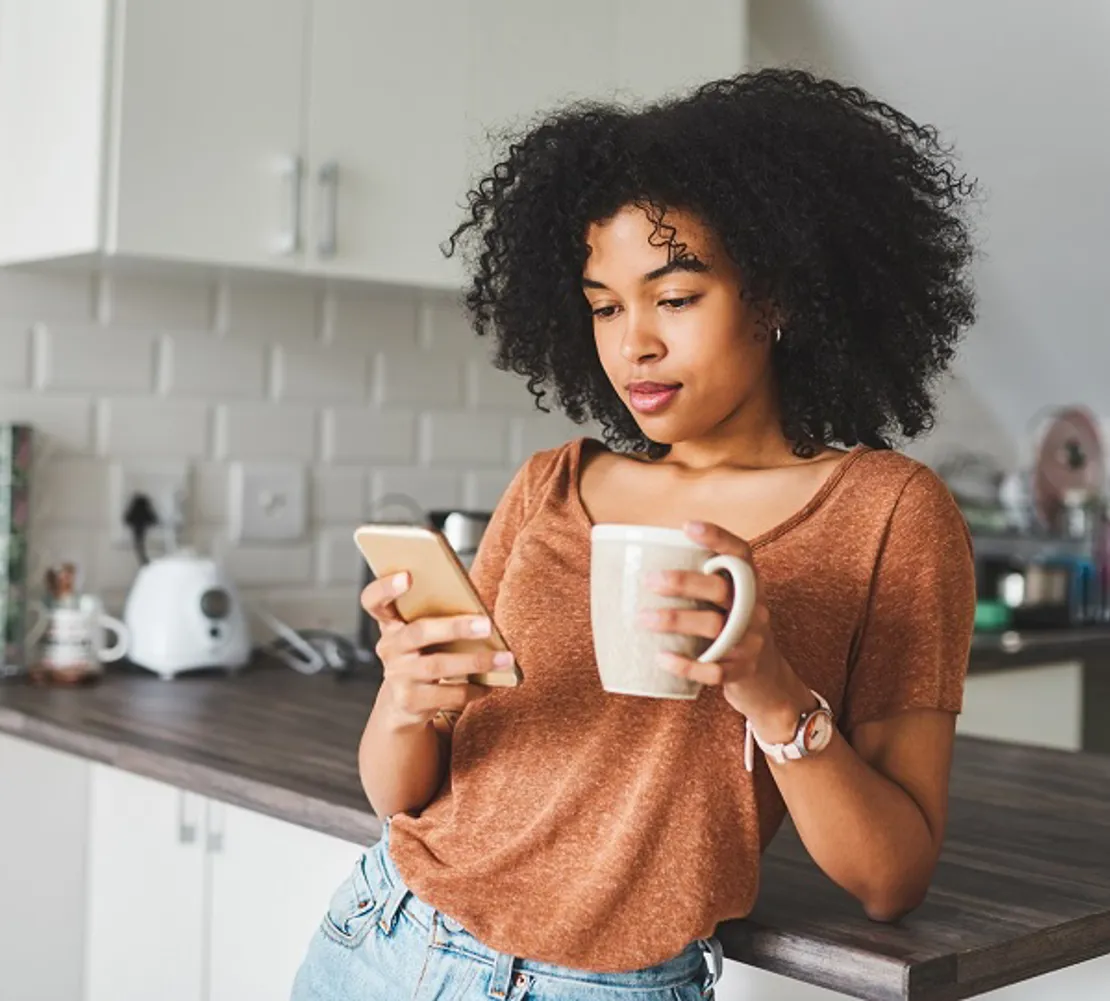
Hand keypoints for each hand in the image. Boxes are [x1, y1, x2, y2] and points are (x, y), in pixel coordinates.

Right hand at [361, 573, 509, 729]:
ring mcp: (397, 675)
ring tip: (505, 658)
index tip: (408, 576)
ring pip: (438, 666)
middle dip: (455, 627)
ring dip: (476, 661)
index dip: (386, 587)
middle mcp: (389, 648)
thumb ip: (438, 619)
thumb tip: (482, 614)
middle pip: (419, 632)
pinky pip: (447, 694)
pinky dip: (472, 689)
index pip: (373, 601)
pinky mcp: (409, 701)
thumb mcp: (422, 636)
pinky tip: (489, 684)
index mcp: (391, 624)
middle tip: (487, 625)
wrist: (403, 704)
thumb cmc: (422, 656)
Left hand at [638, 521, 814, 740]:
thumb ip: (701, 586)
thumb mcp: (729, 605)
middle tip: (648, 580)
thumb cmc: (733, 632)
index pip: (741, 553)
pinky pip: (715, 670)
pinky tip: (662, 658)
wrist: (768, 682)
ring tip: (642, 619)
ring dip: (676, 620)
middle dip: (684, 582)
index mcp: (750, 586)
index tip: (686, 526)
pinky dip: (686, 665)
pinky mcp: (743, 671)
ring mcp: (751, 641)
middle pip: (721, 589)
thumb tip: (640, 566)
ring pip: (715, 627)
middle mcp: (754, 609)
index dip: (718, 537)